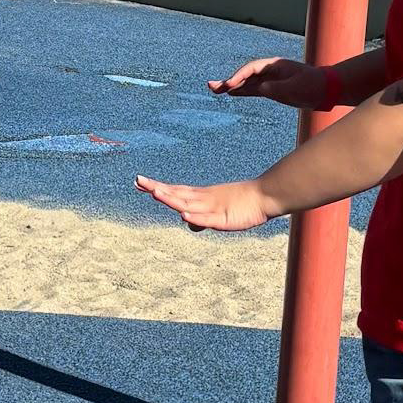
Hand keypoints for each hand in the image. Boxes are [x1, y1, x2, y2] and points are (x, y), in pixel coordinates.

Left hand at [134, 175, 274, 231]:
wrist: (264, 196)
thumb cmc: (241, 203)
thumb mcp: (216, 214)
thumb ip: (201, 219)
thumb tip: (187, 222)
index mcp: (200, 197)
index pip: (174, 191)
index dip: (157, 187)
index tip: (139, 182)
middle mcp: (203, 199)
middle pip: (176, 194)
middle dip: (157, 188)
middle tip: (138, 180)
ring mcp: (212, 207)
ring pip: (189, 204)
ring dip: (172, 199)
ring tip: (155, 193)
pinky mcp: (223, 218)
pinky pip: (207, 219)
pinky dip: (195, 217)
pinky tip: (184, 215)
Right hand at [208, 56, 326, 107]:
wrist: (326, 90)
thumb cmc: (313, 85)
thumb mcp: (296, 87)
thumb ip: (278, 88)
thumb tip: (261, 89)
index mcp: (275, 65)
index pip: (252, 69)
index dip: (239, 77)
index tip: (229, 86)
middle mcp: (270, 71)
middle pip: (245, 74)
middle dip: (229, 80)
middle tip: (211, 86)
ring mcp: (270, 80)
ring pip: (247, 83)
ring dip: (231, 86)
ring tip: (214, 90)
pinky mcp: (272, 89)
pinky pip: (253, 90)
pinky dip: (241, 91)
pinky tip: (230, 93)